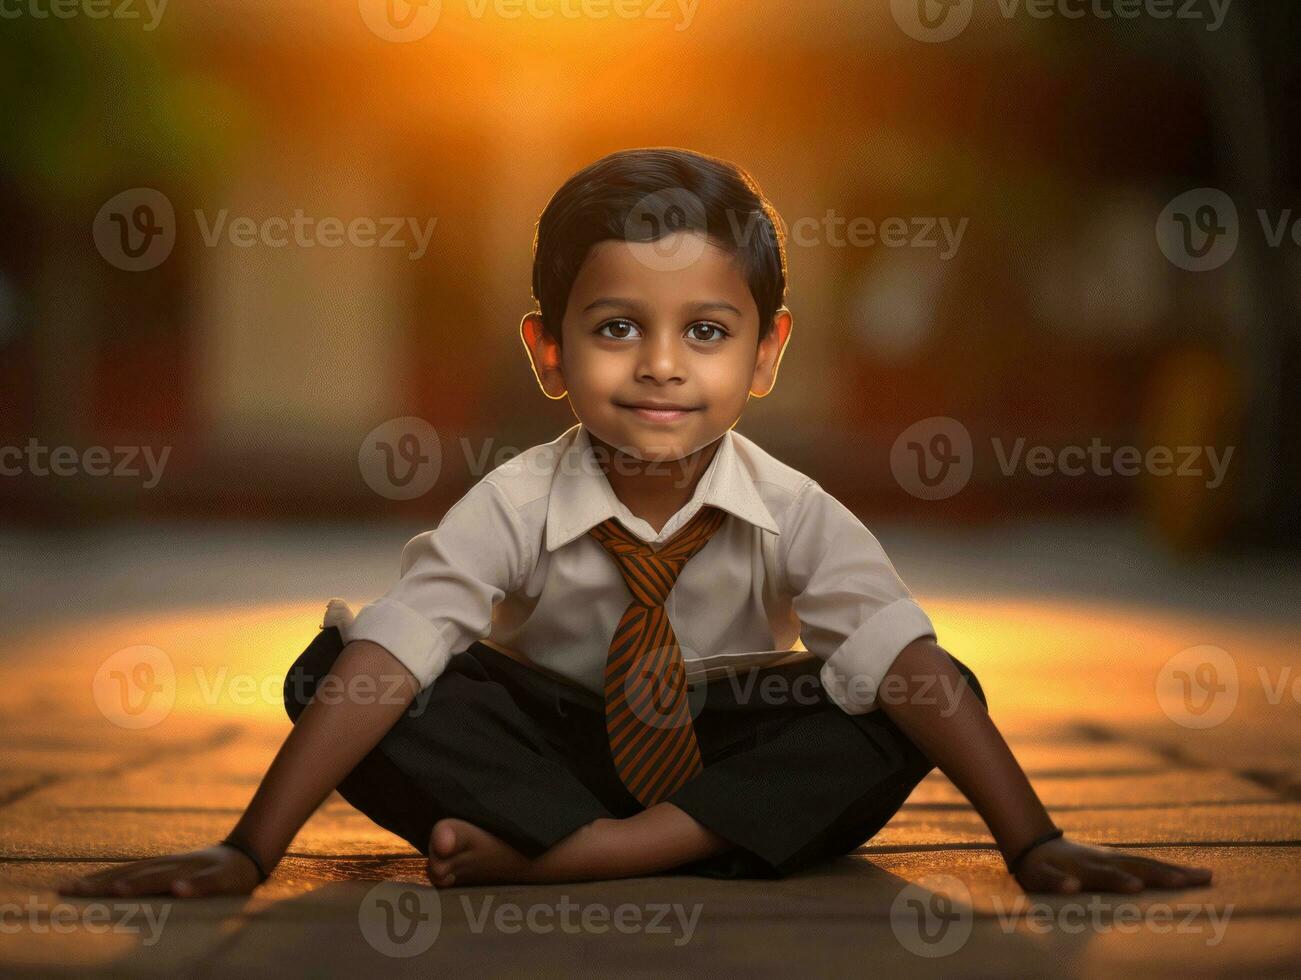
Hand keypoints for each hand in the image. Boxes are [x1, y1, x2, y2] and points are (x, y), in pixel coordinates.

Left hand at [58, 845, 264, 898]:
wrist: (248, 854)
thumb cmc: (203, 872)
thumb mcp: (172, 877)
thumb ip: (145, 883)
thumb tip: (107, 893)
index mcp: (159, 867)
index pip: (120, 873)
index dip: (92, 881)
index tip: (61, 890)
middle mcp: (173, 866)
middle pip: (134, 875)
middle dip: (103, 884)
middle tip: (72, 892)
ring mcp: (197, 870)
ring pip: (166, 877)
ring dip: (141, 883)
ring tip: (117, 891)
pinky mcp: (222, 878)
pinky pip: (207, 884)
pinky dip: (193, 886)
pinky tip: (179, 890)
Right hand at [1014, 836, 1212, 893]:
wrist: (1031, 847)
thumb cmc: (1081, 865)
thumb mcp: (1112, 868)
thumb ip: (1141, 874)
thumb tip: (1185, 879)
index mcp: (1115, 862)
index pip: (1152, 866)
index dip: (1178, 872)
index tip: (1209, 877)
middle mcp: (1098, 863)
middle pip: (1132, 867)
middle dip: (1158, 874)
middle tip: (1185, 882)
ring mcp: (1072, 868)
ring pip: (1095, 873)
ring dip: (1115, 878)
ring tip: (1136, 886)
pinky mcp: (1043, 875)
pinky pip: (1052, 880)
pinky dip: (1063, 883)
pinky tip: (1073, 888)